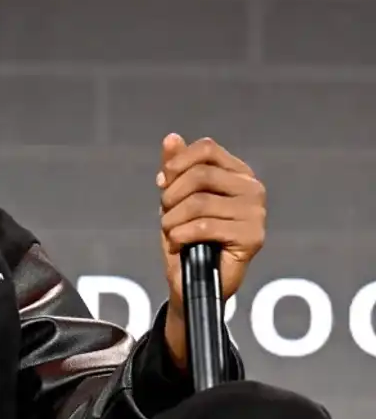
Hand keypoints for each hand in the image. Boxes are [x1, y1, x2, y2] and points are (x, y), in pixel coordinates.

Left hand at [157, 134, 265, 367]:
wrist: (190, 280)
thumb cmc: (185, 238)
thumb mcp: (174, 199)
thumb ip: (174, 169)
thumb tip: (171, 138)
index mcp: (238, 173)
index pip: (206, 149)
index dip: (176, 165)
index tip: (162, 184)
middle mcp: (253, 189)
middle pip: (200, 175)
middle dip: (171, 197)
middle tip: (167, 217)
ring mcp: (256, 213)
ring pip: (198, 203)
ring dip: (173, 221)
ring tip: (174, 233)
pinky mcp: (252, 237)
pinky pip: (203, 227)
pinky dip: (180, 236)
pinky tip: (180, 244)